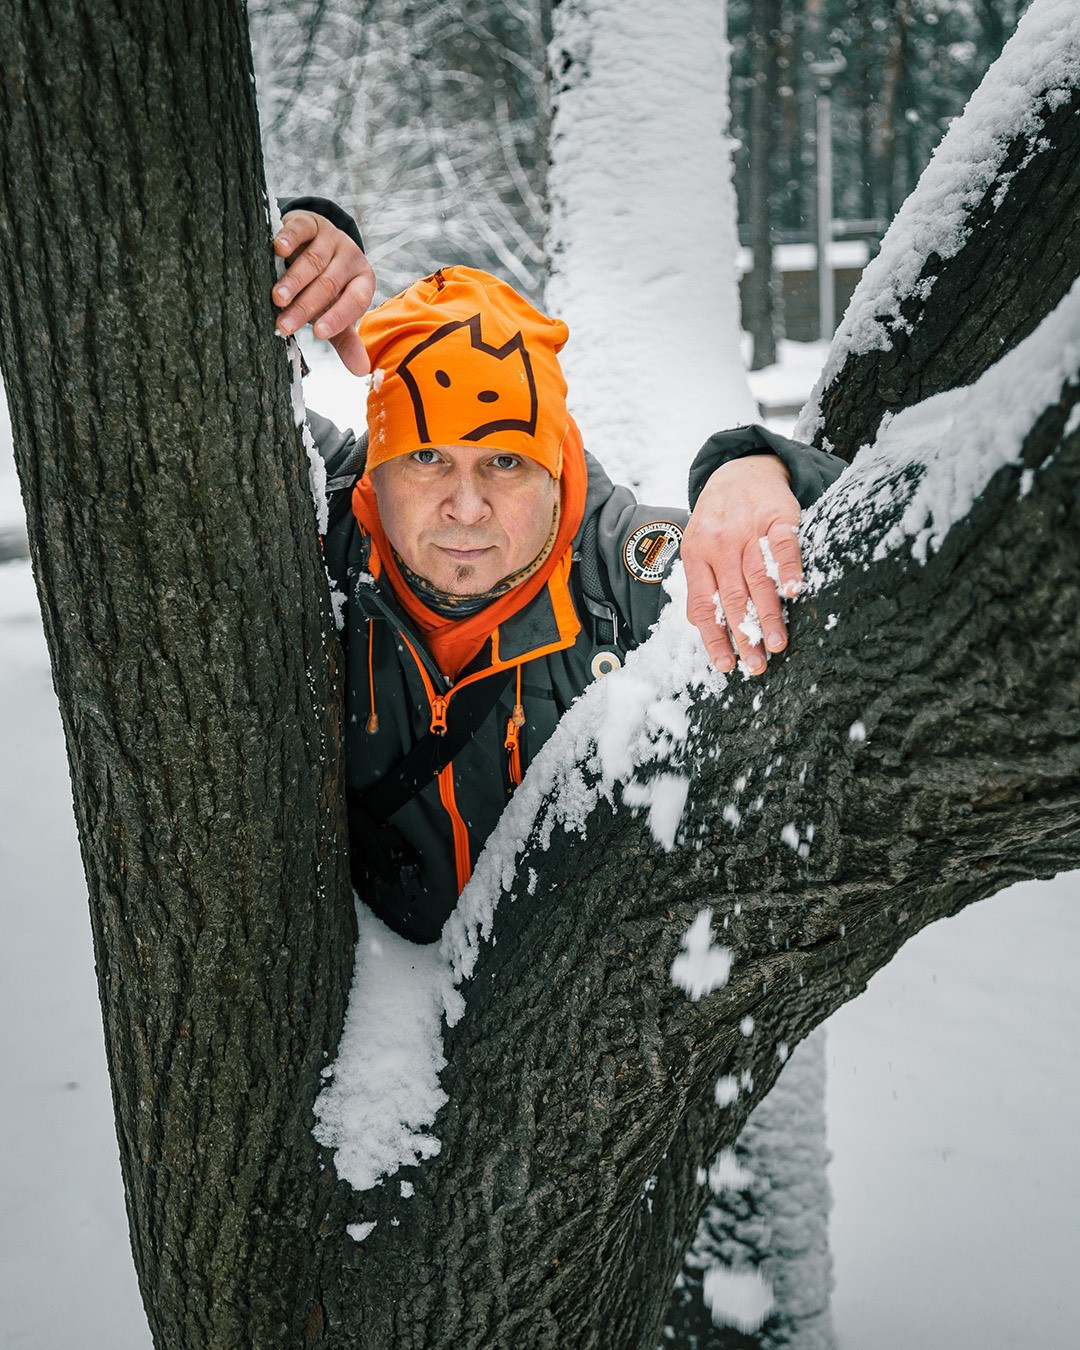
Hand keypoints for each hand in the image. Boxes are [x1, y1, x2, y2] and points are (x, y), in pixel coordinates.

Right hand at [272, 210, 374, 374]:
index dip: (337, 317)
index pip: (354, 301)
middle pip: (329, 284)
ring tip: (277, 298)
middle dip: (305, 307)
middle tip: (284, 325)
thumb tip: (362, 372)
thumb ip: (347, 342)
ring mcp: (331, 238)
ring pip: (313, 260)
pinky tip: (277, 250)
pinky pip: (301, 229)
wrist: (317, 246)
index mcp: (363, 282)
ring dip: (294, 281)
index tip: (317, 333)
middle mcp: (351, 258)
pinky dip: (289, 239)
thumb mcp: (337, 314)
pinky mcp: (310, 222)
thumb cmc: (327, 290)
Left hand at [682, 455, 803, 675]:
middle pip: (733, 598)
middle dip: (745, 635)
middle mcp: (719, 544)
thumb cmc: (719, 518)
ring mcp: (747, 530)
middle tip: (756, 665)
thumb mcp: (699, 546)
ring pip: (758, 578)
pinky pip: (782, 546)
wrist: (740, 470)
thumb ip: (703, 583)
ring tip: (777, 643)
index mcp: (696, 556)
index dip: (714, 638)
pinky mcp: (776, 517)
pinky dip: (789, 568)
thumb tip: (706, 629)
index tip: (726, 665)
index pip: (704, 605)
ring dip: (769, 614)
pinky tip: (794, 591)